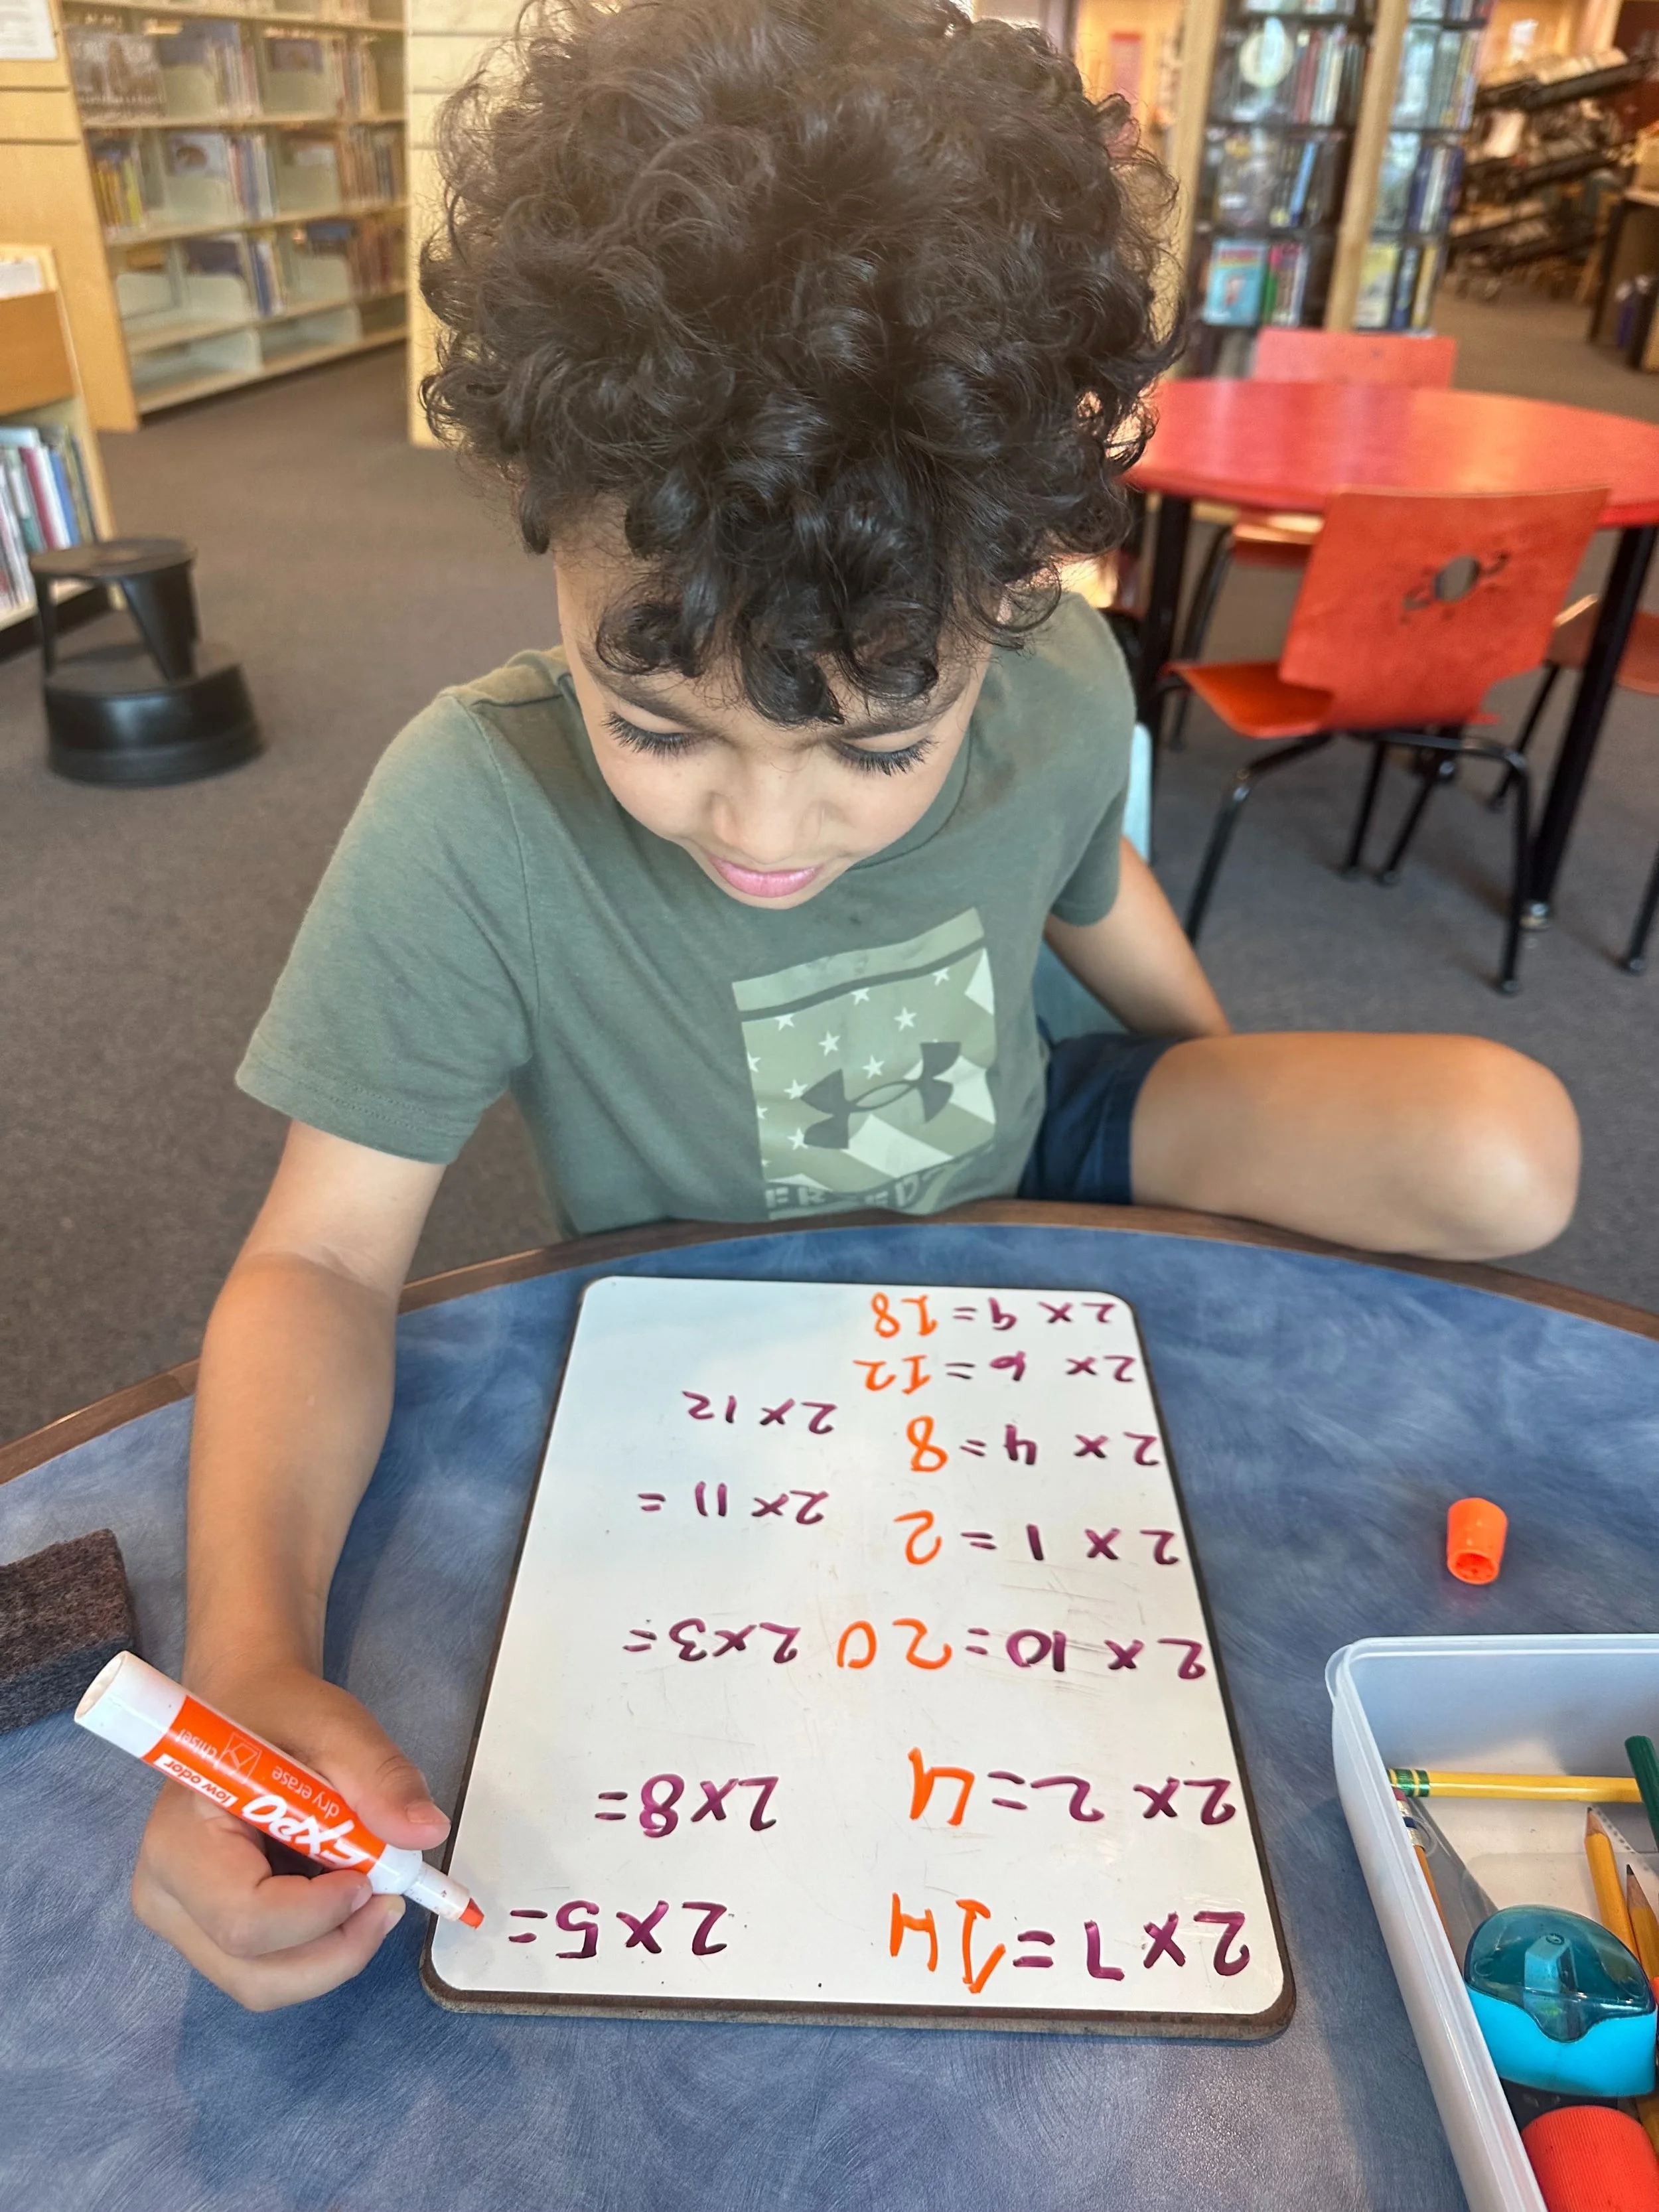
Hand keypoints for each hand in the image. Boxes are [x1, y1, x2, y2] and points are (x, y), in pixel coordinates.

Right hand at [131, 1660, 451, 2010]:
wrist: (245, 1713)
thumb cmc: (282, 1716)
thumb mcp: (338, 1726)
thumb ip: (381, 1776)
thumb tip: (427, 1833)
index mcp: (179, 1840)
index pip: (245, 1919)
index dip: (319, 1913)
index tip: (372, 1877)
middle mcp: (165, 1895)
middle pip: (254, 1974)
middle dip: (337, 1949)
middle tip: (390, 1899)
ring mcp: (181, 1924)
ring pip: (265, 1983)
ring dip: (333, 1949)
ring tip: (365, 1886)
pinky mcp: (205, 1937)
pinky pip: (268, 1970)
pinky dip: (318, 1944)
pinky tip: (334, 1891)